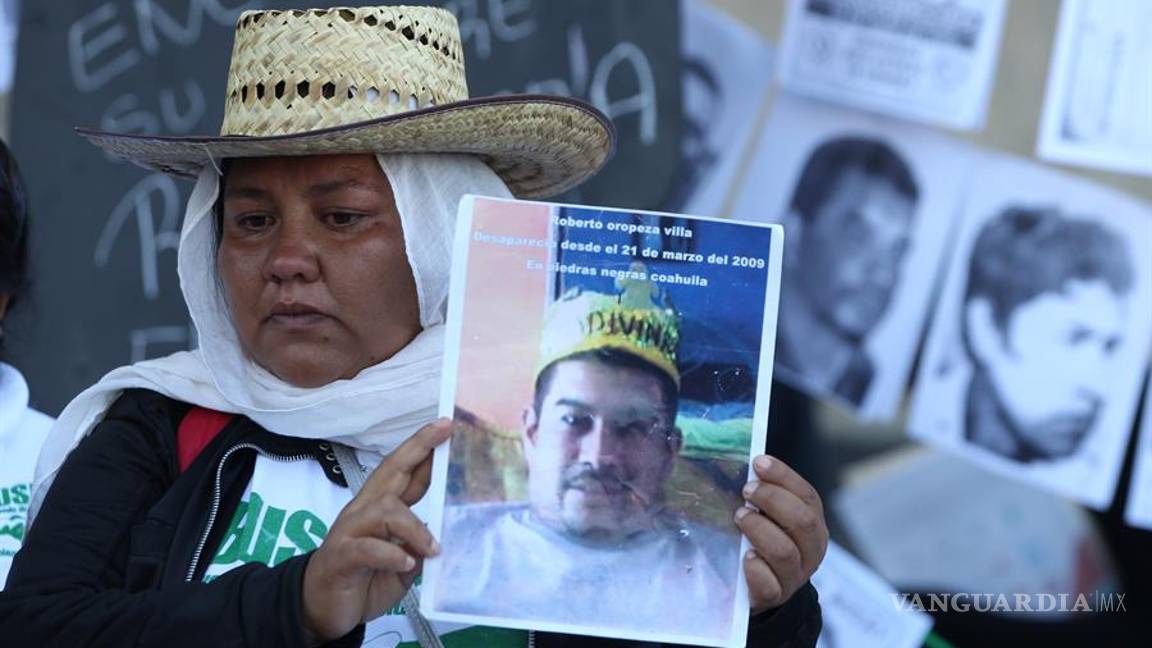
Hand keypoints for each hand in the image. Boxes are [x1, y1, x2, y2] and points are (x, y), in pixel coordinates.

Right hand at [301, 419, 451, 644]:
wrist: (320, 610)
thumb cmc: (364, 580)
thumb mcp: (402, 563)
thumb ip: (418, 545)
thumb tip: (440, 534)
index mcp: (378, 508)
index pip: (403, 471)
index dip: (424, 448)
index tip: (446, 426)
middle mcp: (363, 511)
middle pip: (390, 471)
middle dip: (417, 449)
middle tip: (442, 433)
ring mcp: (349, 531)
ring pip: (384, 510)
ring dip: (413, 527)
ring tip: (432, 549)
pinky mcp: (341, 556)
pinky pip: (367, 548)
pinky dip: (391, 554)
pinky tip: (406, 564)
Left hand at [734, 455, 827, 613]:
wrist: (759, 588)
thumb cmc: (762, 540)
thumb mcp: (769, 516)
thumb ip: (764, 495)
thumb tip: (747, 465)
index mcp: (813, 524)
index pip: (807, 496)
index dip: (783, 476)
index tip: (758, 463)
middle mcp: (811, 550)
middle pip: (802, 521)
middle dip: (772, 499)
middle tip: (746, 490)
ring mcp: (795, 575)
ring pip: (784, 551)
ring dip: (759, 529)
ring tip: (739, 517)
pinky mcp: (775, 596)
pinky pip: (769, 584)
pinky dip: (755, 568)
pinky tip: (745, 557)